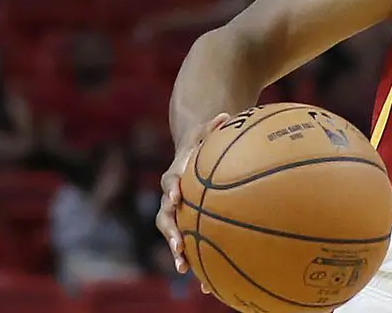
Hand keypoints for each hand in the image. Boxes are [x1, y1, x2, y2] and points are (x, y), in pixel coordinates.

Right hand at [155, 113, 229, 291]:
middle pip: (165, 216)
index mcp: (175, 174)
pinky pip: (186, 240)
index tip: (176, 198)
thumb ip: (213, 126)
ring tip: (185, 268)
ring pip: (172, 233)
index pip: (170, 182)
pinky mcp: (184, 221)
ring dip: (177, 250)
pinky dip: (192, 256)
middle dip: (171, 231)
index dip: (172, 190)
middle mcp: (170, 196)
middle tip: (178, 245)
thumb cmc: (200, 143)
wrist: (189, 155)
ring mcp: (175, 211)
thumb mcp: (204, 131)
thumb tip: (225, 115)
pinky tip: (204, 277)